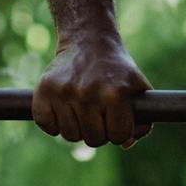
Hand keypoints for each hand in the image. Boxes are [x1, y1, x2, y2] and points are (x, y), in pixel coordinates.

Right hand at [33, 39, 152, 147]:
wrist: (88, 42)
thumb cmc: (117, 70)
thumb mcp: (138, 89)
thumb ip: (142, 121)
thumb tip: (126, 144)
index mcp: (115, 94)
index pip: (118, 137)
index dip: (119, 131)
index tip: (116, 120)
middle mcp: (88, 93)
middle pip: (93, 140)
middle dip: (98, 132)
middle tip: (98, 115)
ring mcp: (64, 91)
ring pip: (69, 135)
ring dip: (77, 128)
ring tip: (82, 110)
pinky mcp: (44, 89)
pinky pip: (47, 125)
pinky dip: (53, 123)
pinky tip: (63, 109)